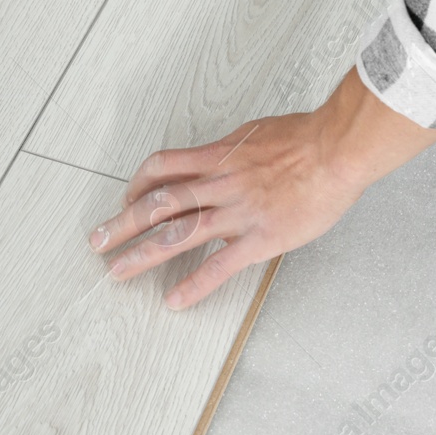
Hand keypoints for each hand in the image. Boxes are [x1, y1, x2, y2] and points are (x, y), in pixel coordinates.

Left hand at [89, 68, 435, 308]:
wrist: (338, 150)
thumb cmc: (307, 137)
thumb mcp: (258, 133)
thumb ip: (235, 151)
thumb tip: (221, 160)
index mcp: (219, 156)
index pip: (163, 167)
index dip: (137, 185)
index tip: (127, 200)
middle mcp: (220, 183)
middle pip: (158, 203)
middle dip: (122, 224)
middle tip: (97, 241)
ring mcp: (237, 212)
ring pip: (178, 234)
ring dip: (142, 254)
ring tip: (118, 271)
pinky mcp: (260, 238)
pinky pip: (219, 266)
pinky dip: (194, 285)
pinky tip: (175, 301)